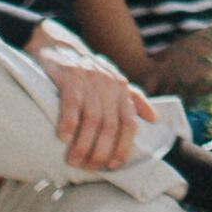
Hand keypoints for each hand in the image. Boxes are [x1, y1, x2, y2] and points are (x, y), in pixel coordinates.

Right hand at [30, 24, 146, 168]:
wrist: (57, 43)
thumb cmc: (86, 70)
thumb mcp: (113, 80)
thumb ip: (133, 99)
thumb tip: (154, 118)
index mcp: (121, 89)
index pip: (129, 123)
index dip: (123, 147)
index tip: (113, 165)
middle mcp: (109, 84)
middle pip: (110, 126)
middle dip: (100, 151)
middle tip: (88, 167)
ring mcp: (90, 80)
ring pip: (92, 119)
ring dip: (83, 144)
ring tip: (73, 160)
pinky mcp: (69, 76)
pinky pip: (71, 105)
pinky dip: (68, 124)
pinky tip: (62, 138)